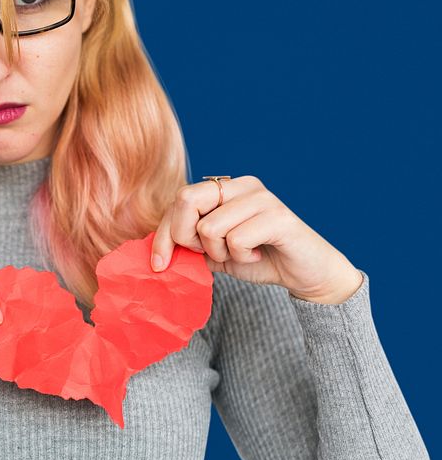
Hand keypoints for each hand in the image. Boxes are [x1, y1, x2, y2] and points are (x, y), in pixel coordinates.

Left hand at [149, 175, 363, 304]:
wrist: (303, 274)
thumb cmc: (257, 259)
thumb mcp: (212, 251)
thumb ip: (188, 242)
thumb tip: (156, 250)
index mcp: (225, 187)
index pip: (178, 200)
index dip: (163, 234)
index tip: (159, 264)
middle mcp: (243, 185)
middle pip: (186, 200)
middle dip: (186, 237)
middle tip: (210, 253)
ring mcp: (262, 198)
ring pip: (209, 227)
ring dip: (220, 252)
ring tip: (241, 253)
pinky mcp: (278, 217)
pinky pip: (236, 239)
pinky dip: (241, 257)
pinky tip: (257, 255)